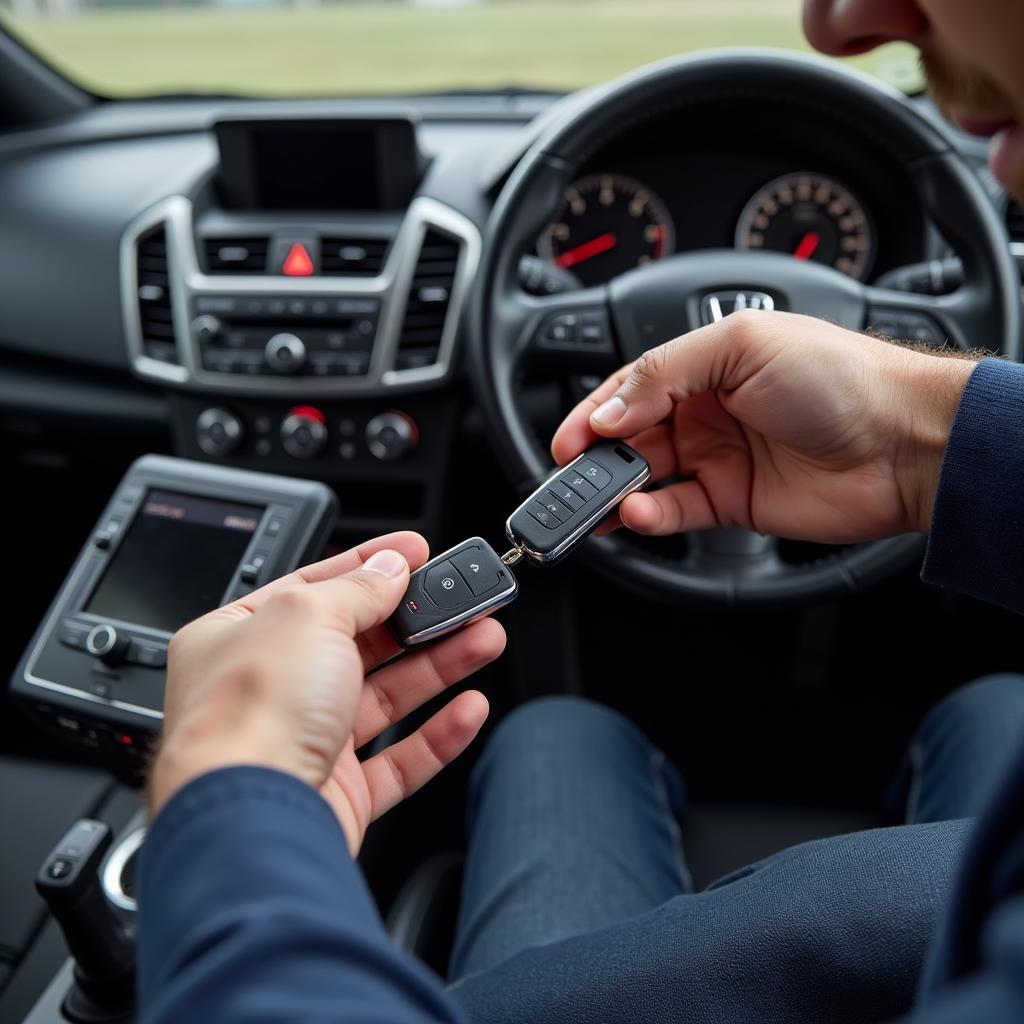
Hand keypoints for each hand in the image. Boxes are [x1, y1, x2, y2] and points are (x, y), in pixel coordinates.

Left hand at [150, 532, 505, 853]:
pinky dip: (437, 734)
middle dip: (418, 620)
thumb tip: (388, 567)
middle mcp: (269, 690)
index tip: (416, 553)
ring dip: (439, 666)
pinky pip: (399, 759)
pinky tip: (468, 709)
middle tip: (464, 601)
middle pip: (360, 643)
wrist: (250, 822)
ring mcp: (304, 742)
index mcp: (240, 636)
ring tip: (485, 639)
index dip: (370, 565)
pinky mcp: (338, 794)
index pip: (315, 587)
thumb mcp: (307, 616)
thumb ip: (356, 588)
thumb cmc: (248, 718)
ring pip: (387, 697)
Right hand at [553, 311, 978, 541]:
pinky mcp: (733, 503)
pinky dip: (652, 518)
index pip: (629, 388)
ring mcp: (719, 459)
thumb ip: (664, 373)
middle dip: (596, 459)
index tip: (566, 440)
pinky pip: (677, 512)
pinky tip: (639, 515)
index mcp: (705, 364)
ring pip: (646, 479)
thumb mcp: (743, 345)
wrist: (906, 443)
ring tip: (595, 504)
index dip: (592, 414)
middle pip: (630, 437)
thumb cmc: (843, 377)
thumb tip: (607, 410)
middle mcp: (707, 411)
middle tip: (571, 480)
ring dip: (616, 492)